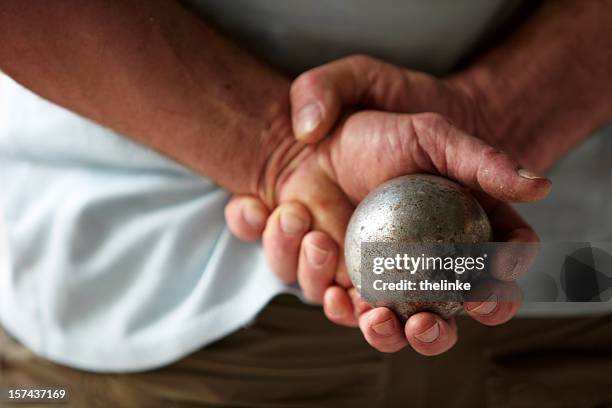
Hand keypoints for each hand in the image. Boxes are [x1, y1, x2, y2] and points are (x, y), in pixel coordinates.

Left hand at [226, 104, 549, 354]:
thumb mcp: (432, 137)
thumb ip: (481, 161)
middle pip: (434, 322)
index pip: (490, 280)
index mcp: (454, 241)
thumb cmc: (382, 132)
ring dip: (360, 314)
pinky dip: (307, 270)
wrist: (317, 134)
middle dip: (426, 334)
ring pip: (375, 321)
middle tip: (410, 323)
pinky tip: (302, 234)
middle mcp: (416, 271)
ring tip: (335, 271)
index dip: (495, 297)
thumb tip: (540, 186)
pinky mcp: (329, 276)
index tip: (479, 296)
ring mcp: (371, 278)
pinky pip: (321, 292)